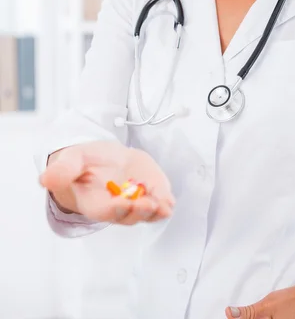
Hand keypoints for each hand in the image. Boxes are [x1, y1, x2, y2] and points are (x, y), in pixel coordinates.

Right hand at [39, 140, 175, 224]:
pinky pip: (159, 200)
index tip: (124, 203)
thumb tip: (45, 179)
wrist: (103, 160)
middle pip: (129, 215)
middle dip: (140, 211)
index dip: (115, 208)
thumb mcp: (71, 160)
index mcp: (95, 202)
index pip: (105, 211)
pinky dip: (165, 200)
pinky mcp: (150, 192)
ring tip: (164, 204)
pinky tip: (169, 199)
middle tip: (150, 204)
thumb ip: (62, 170)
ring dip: (156, 210)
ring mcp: (135, 202)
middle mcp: (116, 207)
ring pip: (147, 212)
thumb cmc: (84, 163)